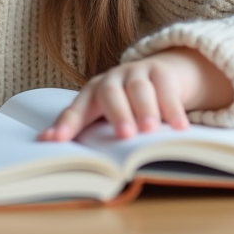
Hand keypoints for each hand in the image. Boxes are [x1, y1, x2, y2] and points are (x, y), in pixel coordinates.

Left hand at [38, 47, 233, 141]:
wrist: (159, 74)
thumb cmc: (126, 105)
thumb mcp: (108, 117)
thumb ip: (93, 134)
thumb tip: (74, 161)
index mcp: (91, 94)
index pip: (77, 109)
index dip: (67, 124)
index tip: (55, 140)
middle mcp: (111, 80)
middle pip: (110, 94)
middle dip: (116, 114)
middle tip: (124, 135)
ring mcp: (136, 73)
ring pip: (139, 89)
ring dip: (144, 110)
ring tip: (150, 130)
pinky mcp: (161, 71)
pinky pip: (167, 88)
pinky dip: (173, 108)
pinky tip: (179, 126)